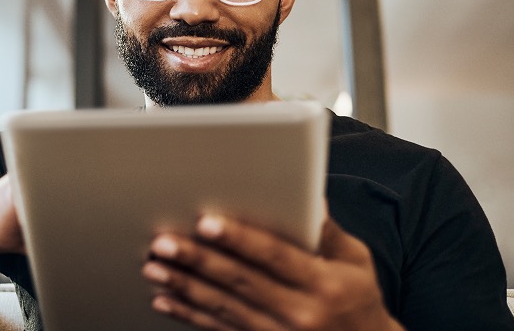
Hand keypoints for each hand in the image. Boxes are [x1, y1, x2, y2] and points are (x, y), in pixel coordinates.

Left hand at [141, 215, 404, 330]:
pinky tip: (165, 302)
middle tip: (163, 242)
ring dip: (184, 287)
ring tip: (153, 268)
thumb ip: (328, 232)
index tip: (207, 222)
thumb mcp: (357, 264)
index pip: (274, 256)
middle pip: (239, 281)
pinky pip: (219, 329)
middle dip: (197, 260)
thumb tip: (309, 196)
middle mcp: (299, 313)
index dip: (239, 238)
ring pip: (222, 307)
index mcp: (323, 284)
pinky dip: (189, 315)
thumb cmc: (359, 302)